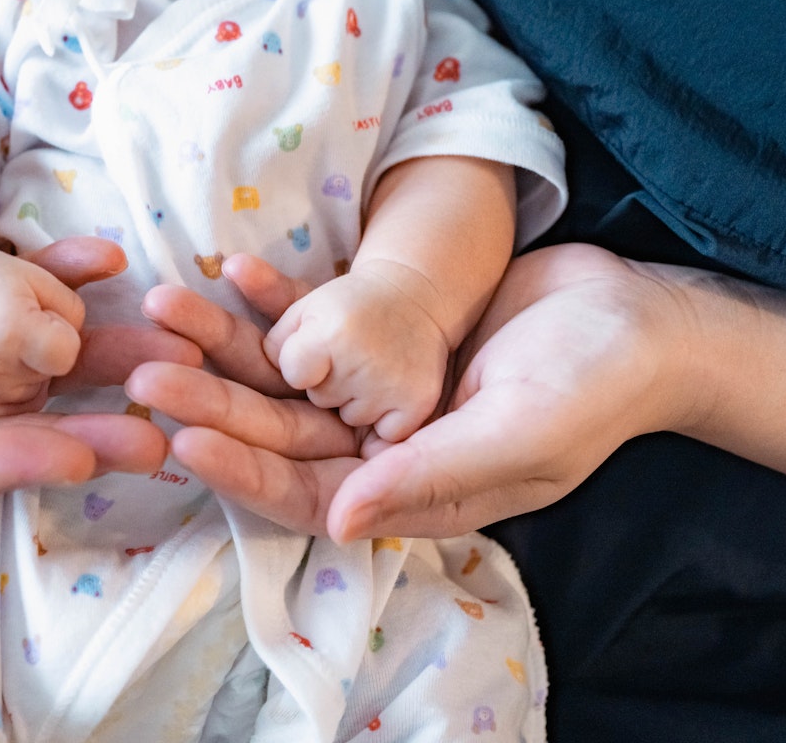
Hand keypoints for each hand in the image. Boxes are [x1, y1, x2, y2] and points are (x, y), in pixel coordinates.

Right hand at [0, 237, 82, 415]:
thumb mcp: (40, 278)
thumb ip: (74, 311)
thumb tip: (74, 350)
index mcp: (14, 332)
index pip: (68, 353)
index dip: (61, 331)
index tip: (38, 313)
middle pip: (54, 372)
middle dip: (45, 349)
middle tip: (12, 320)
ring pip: (37, 391)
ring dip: (31, 370)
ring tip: (0, 338)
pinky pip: (16, 405)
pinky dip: (14, 386)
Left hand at [129, 245, 689, 539]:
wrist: (640, 317)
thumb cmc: (593, 384)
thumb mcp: (520, 434)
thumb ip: (431, 477)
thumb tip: (342, 519)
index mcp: (412, 493)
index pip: (308, 497)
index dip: (243, 473)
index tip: (183, 440)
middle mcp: (383, 450)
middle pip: (278, 433)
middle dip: (211, 405)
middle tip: (146, 370)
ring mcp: (380, 393)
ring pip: (282, 377)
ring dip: (225, 344)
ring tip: (167, 306)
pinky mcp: (384, 340)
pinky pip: (315, 323)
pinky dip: (276, 298)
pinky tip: (231, 267)